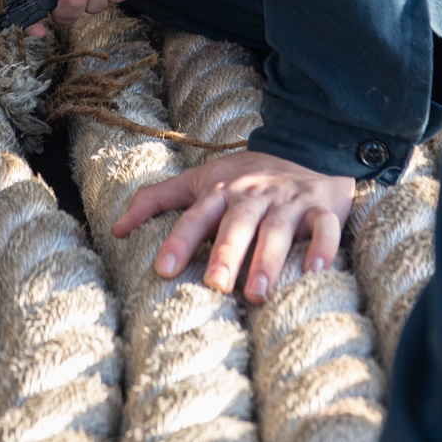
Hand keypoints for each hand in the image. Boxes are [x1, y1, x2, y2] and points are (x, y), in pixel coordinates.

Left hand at [112, 150, 354, 302]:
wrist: (306, 149)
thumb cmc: (246, 176)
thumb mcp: (200, 180)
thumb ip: (157, 199)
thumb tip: (115, 229)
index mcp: (223, 190)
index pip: (197, 215)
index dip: (179, 240)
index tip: (163, 269)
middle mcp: (255, 195)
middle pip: (238, 223)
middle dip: (226, 253)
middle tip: (214, 285)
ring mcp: (289, 201)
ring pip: (279, 229)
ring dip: (268, 259)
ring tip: (257, 293)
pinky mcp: (323, 209)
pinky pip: (325, 228)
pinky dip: (323, 248)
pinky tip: (315, 272)